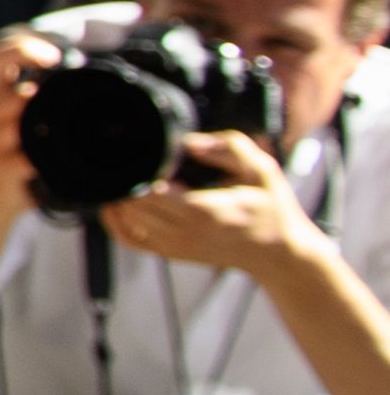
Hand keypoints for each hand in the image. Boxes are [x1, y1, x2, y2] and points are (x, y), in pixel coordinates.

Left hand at [108, 129, 324, 281]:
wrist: (278, 253)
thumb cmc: (270, 210)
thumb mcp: (262, 170)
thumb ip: (228, 148)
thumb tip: (189, 141)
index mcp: (205, 211)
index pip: (150, 194)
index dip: (140, 172)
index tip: (142, 155)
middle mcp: (185, 232)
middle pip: (132, 206)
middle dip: (127, 182)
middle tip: (131, 162)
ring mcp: (175, 246)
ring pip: (125, 221)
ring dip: (119, 199)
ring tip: (127, 178)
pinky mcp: (170, 253)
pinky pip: (129, 239)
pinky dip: (115, 222)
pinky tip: (116, 204)